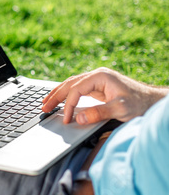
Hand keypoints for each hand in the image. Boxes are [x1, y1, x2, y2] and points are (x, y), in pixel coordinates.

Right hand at [42, 67, 168, 124]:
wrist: (153, 101)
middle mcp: (96, 75)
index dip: (68, 104)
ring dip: (58, 94)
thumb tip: (78, 119)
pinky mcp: (98, 87)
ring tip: (45, 103)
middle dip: (55, 96)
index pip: (76, 90)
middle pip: (69, 84)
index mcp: (100, 76)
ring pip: (71, 85)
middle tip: (43, 107)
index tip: (66, 119)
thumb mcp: (120, 109)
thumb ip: (98, 113)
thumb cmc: (140, 104)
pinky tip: (60, 101)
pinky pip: (77, 89)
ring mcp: (97, 80)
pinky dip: (67, 95)